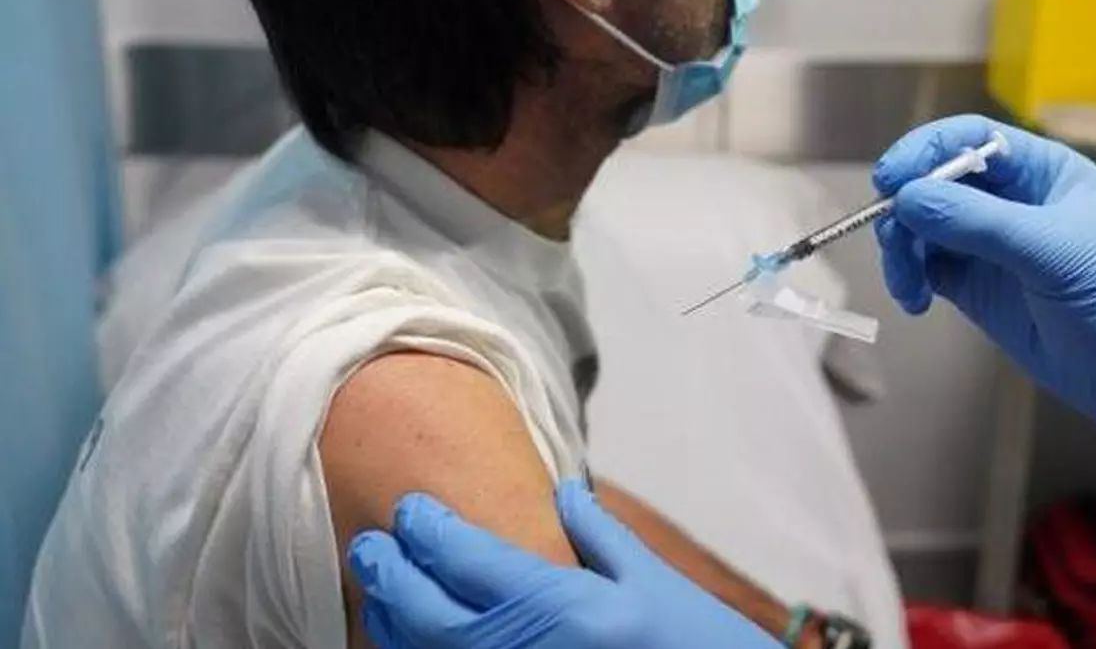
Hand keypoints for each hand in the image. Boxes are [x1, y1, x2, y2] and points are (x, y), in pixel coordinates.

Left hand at [350, 483, 780, 648]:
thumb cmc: (692, 643)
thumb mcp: (651, 584)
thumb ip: (601, 537)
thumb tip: (565, 493)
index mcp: (560, 605)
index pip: (466, 559)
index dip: (428, 530)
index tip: (409, 509)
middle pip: (427, 611)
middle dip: (391, 574)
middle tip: (370, 545)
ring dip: (393, 621)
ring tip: (381, 591)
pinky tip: (410, 640)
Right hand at [873, 115, 1095, 444]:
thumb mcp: (1055, 253)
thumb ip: (980, 223)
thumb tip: (909, 197)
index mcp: (1042, 172)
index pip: (970, 139)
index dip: (925, 150)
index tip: (892, 178)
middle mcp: (1012, 202)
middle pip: (935, 181)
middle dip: (906, 206)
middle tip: (894, 239)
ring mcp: (991, 246)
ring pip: (922, 227)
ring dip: (901, 249)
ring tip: (909, 286)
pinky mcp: (978, 287)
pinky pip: (926, 267)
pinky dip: (909, 278)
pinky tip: (916, 301)